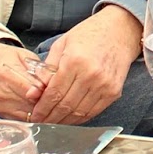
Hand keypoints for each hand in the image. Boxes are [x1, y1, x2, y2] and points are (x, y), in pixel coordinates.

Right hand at [0, 41, 51, 119]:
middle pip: (33, 105)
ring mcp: (1, 106)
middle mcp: (2, 93)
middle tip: (59, 97)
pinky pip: (23, 120)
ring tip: (52, 103)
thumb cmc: (3, 58)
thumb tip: (55, 81)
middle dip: (48, 102)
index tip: (58, 88)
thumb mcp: (23, 56)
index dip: (48, 91)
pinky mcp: (1, 115)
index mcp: (8, 74)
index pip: (34, 90)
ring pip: (30, 115)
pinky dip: (34, 116)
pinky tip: (41, 109)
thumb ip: (38, 69)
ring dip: (43, 111)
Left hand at [27, 5, 141, 124]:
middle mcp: (91, 75)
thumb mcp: (62, 45)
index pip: (54, 93)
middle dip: (50, 117)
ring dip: (64, 121)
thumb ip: (46, 70)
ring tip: (54, 122)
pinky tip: (70, 118)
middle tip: (41, 122)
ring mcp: (104, 85)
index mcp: (74, 61)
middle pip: (65, 106)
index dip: (42, 108)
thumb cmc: (89, 35)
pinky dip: (80, 118)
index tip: (35, 115)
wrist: (120, 31)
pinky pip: (93, 111)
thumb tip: (32, 94)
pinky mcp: (114, 91)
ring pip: (79, 112)